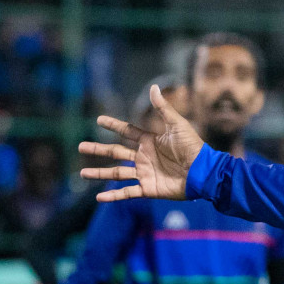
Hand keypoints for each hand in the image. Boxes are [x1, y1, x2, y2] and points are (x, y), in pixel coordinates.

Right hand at [78, 85, 204, 201]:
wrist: (203, 172)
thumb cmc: (193, 147)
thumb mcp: (177, 125)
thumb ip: (163, 108)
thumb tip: (153, 87)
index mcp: (150, 141)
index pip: (127, 132)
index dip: (114, 126)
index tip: (99, 120)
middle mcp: (144, 157)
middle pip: (115, 153)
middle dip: (98, 149)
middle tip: (80, 146)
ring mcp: (145, 173)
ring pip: (116, 173)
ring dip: (99, 173)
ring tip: (82, 173)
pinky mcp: (148, 189)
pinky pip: (127, 192)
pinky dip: (113, 195)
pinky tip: (98, 197)